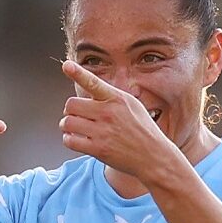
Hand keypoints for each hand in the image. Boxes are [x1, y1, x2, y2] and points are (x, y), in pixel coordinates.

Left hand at [58, 60, 171, 176]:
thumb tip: (87, 87)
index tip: (67, 65)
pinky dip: (69, 139)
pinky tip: (76, 139)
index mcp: (117, 99)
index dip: (78, 73)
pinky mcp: (98, 149)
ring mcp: (103, 131)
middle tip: (77, 115)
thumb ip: (110, 96)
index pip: (93, 82)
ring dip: (67, 125)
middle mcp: (109, 113)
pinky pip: (70, 140)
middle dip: (70, 110)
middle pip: (70, 104)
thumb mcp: (132, 105)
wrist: (154, 157)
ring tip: (74, 127)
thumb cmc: (142, 129)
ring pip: (67, 122)